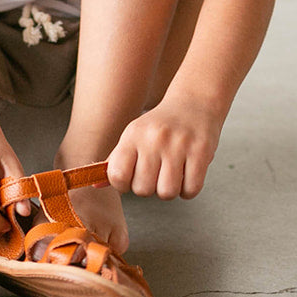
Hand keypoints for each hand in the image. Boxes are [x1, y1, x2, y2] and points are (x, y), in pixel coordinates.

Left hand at [105, 100, 221, 199]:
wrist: (195, 103)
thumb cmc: (160, 126)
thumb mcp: (133, 137)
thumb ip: (115, 161)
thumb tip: (95, 184)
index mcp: (132, 135)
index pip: (117, 176)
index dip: (124, 185)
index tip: (132, 178)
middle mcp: (154, 139)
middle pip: (143, 189)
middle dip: (149, 188)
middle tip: (156, 174)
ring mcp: (179, 145)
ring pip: (167, 193)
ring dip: (170, 190)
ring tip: (172, 175)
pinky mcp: (201, 152)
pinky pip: (191, 189)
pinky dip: (188, 189)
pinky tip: (187, 175)